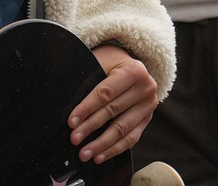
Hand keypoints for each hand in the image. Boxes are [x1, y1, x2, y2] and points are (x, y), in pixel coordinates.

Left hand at [69, 44, 157, 163]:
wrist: (133, 67)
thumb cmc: (111, 63)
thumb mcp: (102, 62)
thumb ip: (89, 78)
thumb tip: (68, 105)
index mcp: (133, 71)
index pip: (106, 93)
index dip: (87, 108)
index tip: (71, 122)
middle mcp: (146, 88)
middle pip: (113, 112)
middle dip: (91, 127)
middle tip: (74, 139)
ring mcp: (149, 106)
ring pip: (123, 129)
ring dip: (101, 144)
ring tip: (85, 153)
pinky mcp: (147, 120)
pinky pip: (131, 138)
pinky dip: (114, 149)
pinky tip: (100, 156)